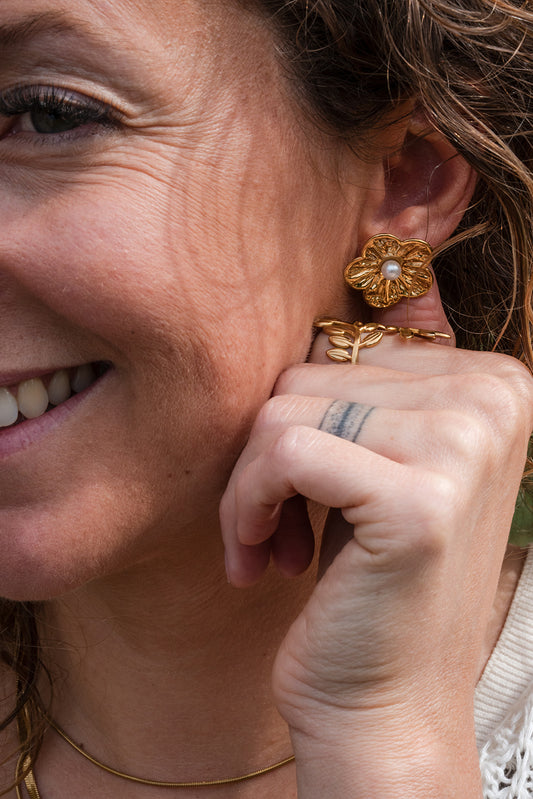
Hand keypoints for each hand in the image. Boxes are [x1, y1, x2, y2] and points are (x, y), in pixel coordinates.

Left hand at [219, 282, 532, 795]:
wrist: (384, 704)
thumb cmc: (368, 581)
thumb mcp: (379, 460)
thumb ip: (380, 371)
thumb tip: (377, 252)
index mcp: (493, 381)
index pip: (343, 347)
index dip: (304, 420)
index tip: (302, 488)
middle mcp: (493, 398)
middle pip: (309, 372)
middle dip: (268, 458)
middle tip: (278, 528)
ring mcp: (465, 444)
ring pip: (284, 408)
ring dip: (252, 487)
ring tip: (273, 544)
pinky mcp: (419, 497)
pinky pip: (281, 449)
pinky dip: (248, 506)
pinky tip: (264, 559)